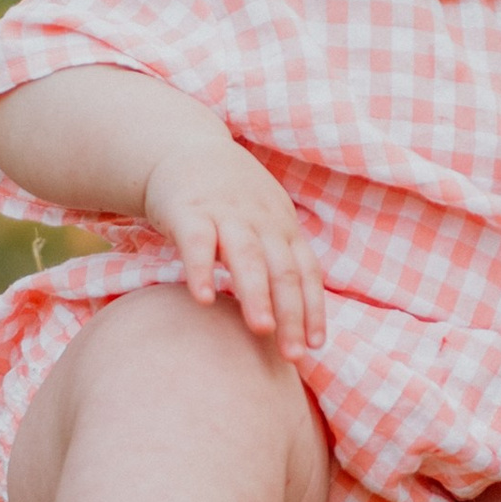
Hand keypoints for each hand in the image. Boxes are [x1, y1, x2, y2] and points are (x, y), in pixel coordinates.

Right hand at [143, 137, 325, 356]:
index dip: (313, 309)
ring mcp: (226, 215)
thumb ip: (278, 259)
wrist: (184, 148)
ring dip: (256, 294)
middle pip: (282, 270)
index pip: (306, 273)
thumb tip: (295, 316)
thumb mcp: (264, 220)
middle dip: (291, 313)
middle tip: (292, 353)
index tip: (316, 346)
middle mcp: (261, 222)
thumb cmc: (229, 196)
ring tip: (260, 329)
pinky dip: (202, 270)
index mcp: (282, 228)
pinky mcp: (188, 211)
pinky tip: (203, 299)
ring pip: (247, 257)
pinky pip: (197, 243)